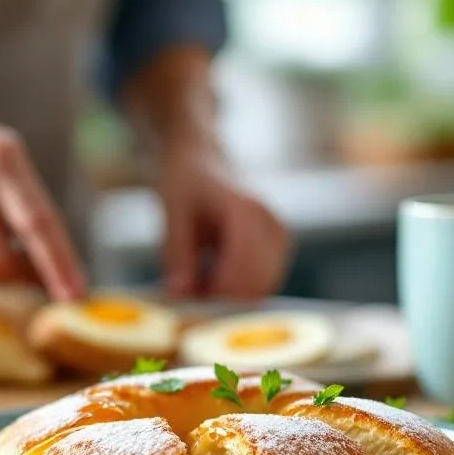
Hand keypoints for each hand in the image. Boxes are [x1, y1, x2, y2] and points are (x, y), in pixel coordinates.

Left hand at [158, 151, 289, 299]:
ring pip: (263, 286)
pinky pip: (265, 280)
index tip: (187, 297)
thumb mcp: (172, 215)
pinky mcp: (281, 243)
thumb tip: (180, 295)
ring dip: (232, 293)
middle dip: (223, 297)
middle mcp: (272, 222)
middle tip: (190, 291)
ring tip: (199, 276)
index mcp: (246, 211)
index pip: (242, 272)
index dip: (215, 294)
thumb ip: (177, 256)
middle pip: (257, 285)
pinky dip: (241, 286)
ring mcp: (281, 233)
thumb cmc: (186, 180)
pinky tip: (215, 271)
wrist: (203, 157)